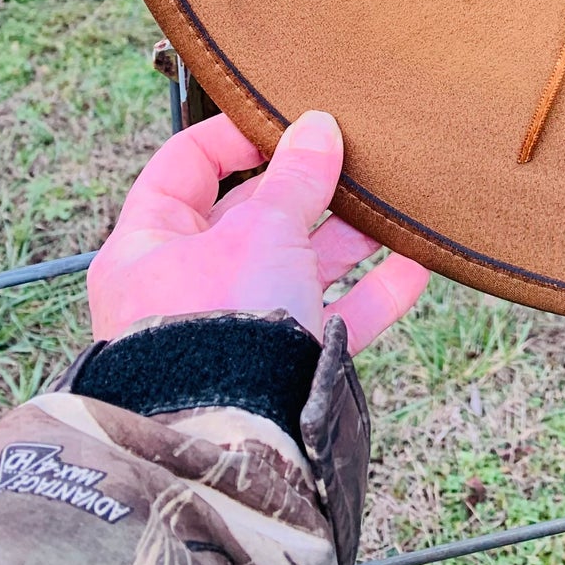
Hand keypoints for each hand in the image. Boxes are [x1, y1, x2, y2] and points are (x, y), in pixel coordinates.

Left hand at [87, 110, 430, 353]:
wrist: (232, 444)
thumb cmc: (217, 331)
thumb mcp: (262, 228)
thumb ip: (297, 175)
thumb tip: (319, 127)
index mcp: (150, 246)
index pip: (186, 166)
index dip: (236, 135)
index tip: (289, 119)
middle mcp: (187, 286)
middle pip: (253, 216)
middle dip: (309, 188)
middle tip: (352, 159)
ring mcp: (235, 328)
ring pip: (298, 265)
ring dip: (348, 237)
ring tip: (393, 209)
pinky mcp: (279, 368)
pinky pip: (329, 320)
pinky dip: (371, 293)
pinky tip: (413, 267)